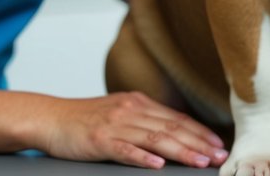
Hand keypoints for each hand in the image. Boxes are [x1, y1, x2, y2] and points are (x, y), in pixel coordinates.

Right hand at [38, 91, 227, 168]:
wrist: (50, 117)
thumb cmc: (86, 119)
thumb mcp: (120, 112)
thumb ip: (145, 120)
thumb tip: (175, 132)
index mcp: (139, 104)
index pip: (177, 118)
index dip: (200, 132)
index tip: (219, 144)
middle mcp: (131, 111)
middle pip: (172, 128)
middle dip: (199, 143)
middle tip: (219, 155)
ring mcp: (116, 125)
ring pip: (155, 138)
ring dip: (181, 150)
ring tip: (200, 161)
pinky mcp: (100, 140)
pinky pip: (125, 149)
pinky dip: (143, 157)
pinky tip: (158, 165)